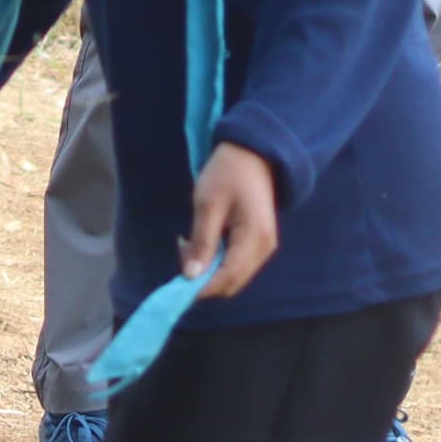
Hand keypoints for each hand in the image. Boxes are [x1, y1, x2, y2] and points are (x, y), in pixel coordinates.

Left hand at [184, 142, 280, 299]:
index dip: (201, 287)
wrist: (251, 154)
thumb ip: (202, 242)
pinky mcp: (258, 243)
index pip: (227, 279)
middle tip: (182, 249)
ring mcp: (264, 247)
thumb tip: (191, 276)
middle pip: (231, 283)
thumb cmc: (227, 174)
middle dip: (203, 277)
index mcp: (254, 239)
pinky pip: (236, 264)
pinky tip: (203, 240)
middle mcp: (264, 249)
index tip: (175, 280)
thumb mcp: (208, 205)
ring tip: (190, 241)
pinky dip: (217, 260)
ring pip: (232, 275)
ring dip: (208, 268)